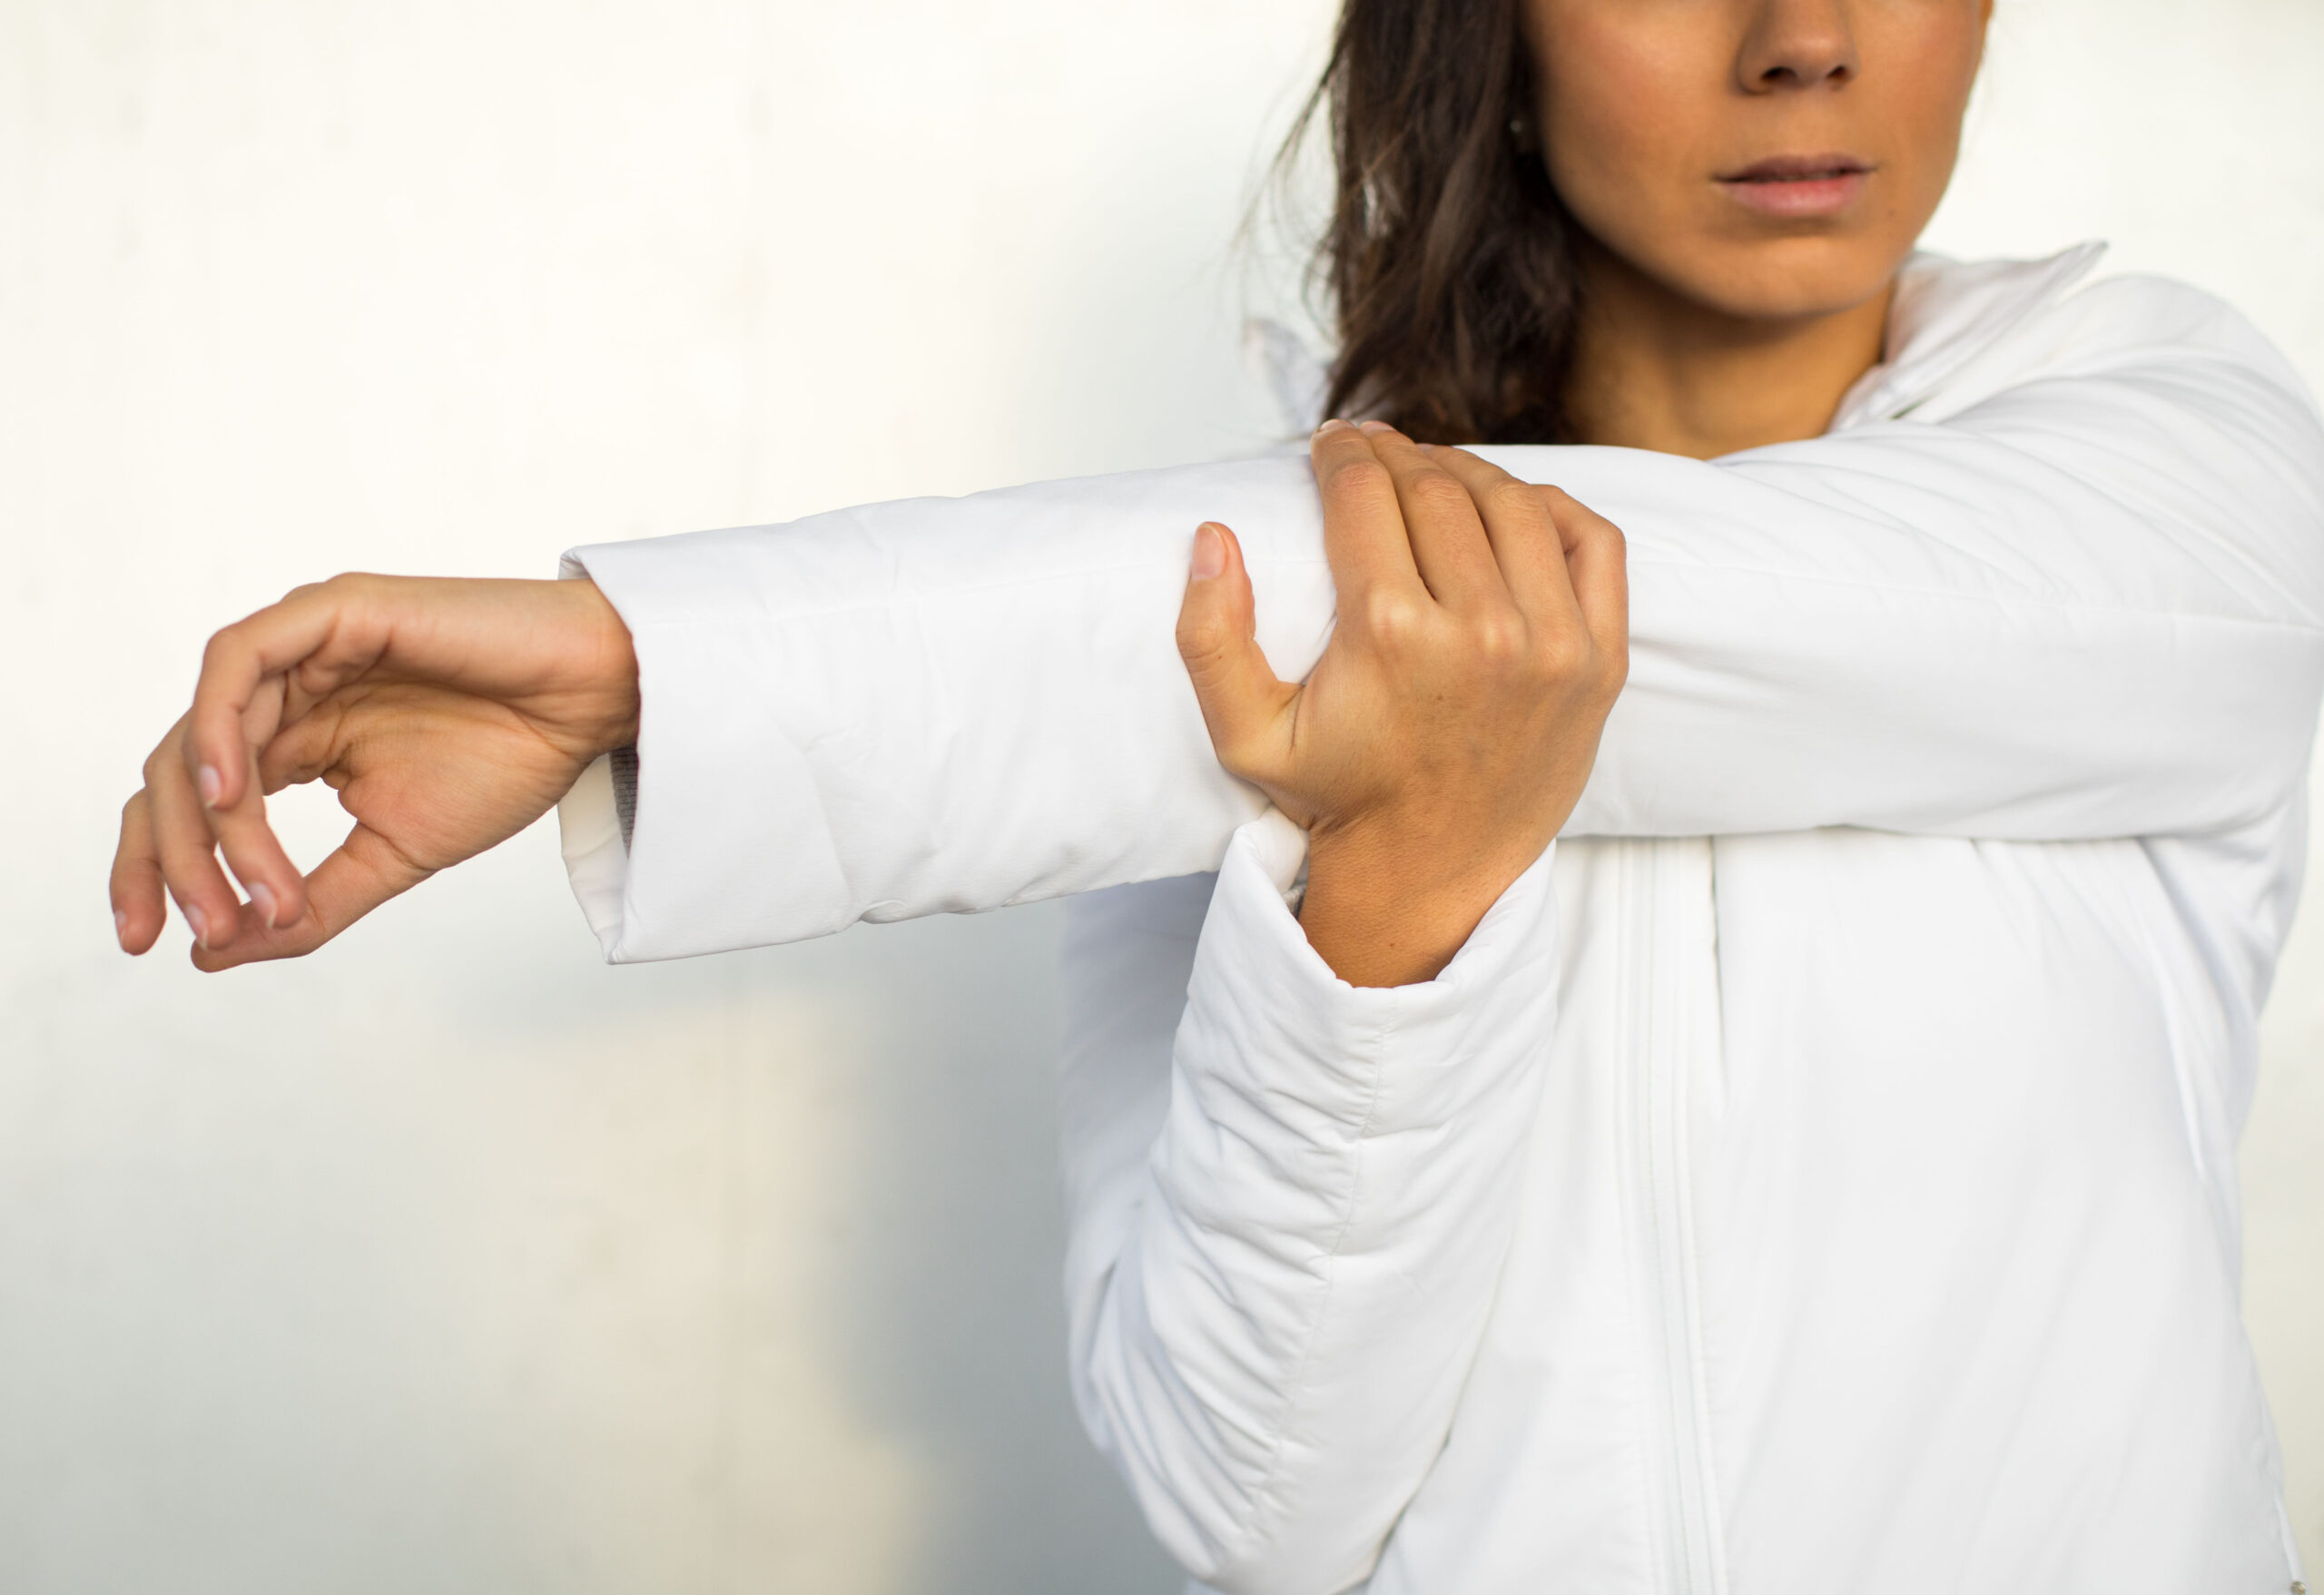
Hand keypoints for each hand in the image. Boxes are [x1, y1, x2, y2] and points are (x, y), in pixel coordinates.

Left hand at [111, 574, 639, 969]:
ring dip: (209, 820)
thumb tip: (213, 954)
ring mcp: (300, 647)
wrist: (593, 703)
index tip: (165, 946)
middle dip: (174, 860)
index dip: (158, 871)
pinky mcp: (329, 611)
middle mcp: (283, 692)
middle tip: (207, 930)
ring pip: (198, 730)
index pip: (190, 805)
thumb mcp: (396, 854)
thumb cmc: (512, 760)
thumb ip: (311, 902)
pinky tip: (229, 791)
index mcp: (294, 741)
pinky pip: (238, 661)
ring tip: (245, 887)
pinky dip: (217, 726)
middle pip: (172, 774)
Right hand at [1176, 420, 1626, 987]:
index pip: (1364, 495)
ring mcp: (1552, 644)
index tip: (1330, 443)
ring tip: (1433, 474)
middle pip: (1435, 489)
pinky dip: (1553, 510)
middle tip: (1373, 452)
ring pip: (1511, 503)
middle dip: (1395, 456)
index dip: (1340, 453)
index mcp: (1389, 636)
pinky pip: (1593, 544)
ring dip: (1466, 472)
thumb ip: (1210, 638)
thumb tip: (1212, 537)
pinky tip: (1512, 510)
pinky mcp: (1601, 662)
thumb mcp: (1245, 736)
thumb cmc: (1339, 799)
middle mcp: (1480, 631)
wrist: (1431, 874)